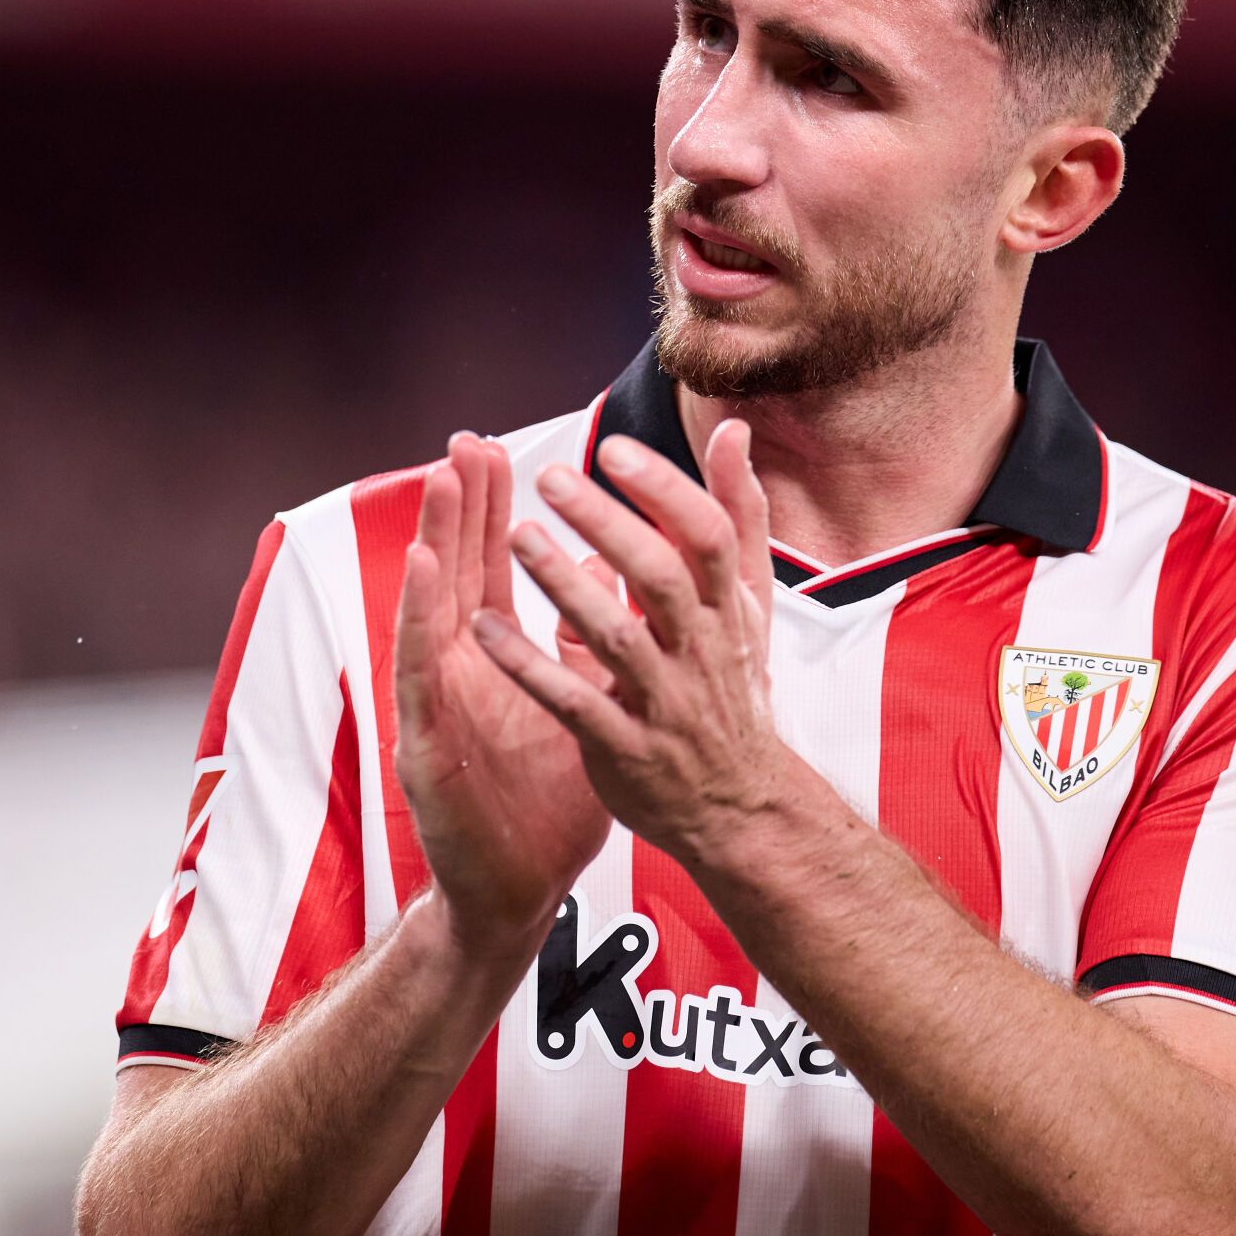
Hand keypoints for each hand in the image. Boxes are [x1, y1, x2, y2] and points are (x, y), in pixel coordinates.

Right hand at [393, 431, 618, 961]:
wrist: (519, 890)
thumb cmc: (547, 799)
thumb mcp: (581, 704)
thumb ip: (587, 638)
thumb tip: (612, 571)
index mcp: (502, 660)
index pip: (494, 569)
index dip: (493, 510)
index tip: (500, 450)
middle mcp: (465, 673)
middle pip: (459, 573)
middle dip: (461, 507)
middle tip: (464, 441)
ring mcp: (442, 708)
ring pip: (434, 612)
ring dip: (433, 545)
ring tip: (440, 486)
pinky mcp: (427, 748)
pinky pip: (425, 678)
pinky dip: (420, 624)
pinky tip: (424, 579)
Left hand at [472, 421, 793, 866]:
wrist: (740, 804)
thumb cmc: (734, 688)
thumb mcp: (750, 601)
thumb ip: (741, 515)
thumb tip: (735, 431)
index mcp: (727, 609)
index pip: (707, 537)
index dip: (663, 491)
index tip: (610, 449)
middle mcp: (701, 651)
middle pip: (661, 577)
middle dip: (608, 525)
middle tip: (549, 477)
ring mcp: (665, 703)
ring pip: (616, 638)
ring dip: (564, 587)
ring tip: (516, 536)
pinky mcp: (625, 750)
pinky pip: (574, 705)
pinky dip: (530, 668)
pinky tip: (485, 630)